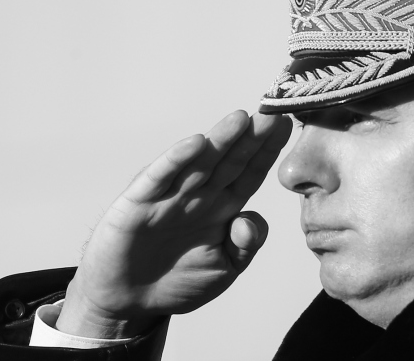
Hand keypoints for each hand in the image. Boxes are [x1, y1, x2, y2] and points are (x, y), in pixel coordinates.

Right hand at [56, 111, 292, 338]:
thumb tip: (249, 221)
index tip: (285, 127)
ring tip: (241, 119)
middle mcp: (198, 195)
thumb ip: (244, 247)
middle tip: (271, 112)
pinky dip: (175, 160)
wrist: (128, 300)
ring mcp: (169, 196)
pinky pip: (159, 178)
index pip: (249, 172)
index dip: (266, 151)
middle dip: (251, 137)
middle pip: (229, 160)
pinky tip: (195, 144)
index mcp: (222, 207)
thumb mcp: (224, 270)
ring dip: (219, 140)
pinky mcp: (139, 203)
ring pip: (198, 163)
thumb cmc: (178, 281)